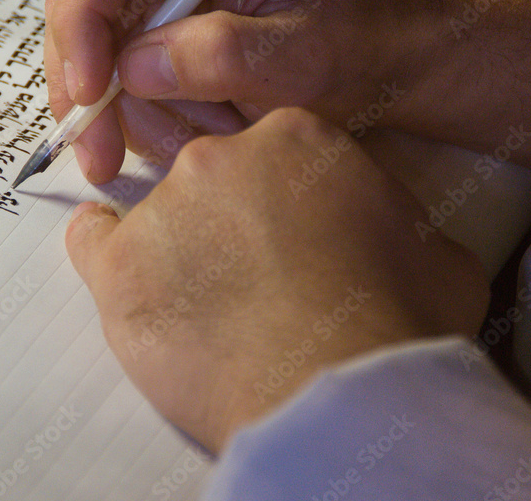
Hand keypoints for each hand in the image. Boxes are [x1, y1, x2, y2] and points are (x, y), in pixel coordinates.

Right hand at [44, 0, 443, 182]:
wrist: (387, 39)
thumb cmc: (361, 35)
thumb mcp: (303, 57)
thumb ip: (221, 57)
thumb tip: (134, 70)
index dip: (82, 29)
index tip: (89, 99)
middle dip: (96, 85)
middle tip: (103, 156)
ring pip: (99, 34)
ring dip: (139, 101)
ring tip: (213, 127)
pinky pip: (121, 47)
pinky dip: (149, 96)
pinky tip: (203, 115)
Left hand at [65, 108, 487, 452]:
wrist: (340, 393)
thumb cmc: (397, 323)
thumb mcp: (437, 252)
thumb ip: (398, 221)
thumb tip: (393, 234)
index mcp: (298, 136)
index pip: (276, 153)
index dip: (290, 200)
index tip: (295, 235)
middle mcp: (221, 155)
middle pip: (217, 180)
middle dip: (236, 223)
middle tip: (261, 279)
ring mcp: (165, 207)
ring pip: (161, 215)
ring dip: (183, 251)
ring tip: (216, 312)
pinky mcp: (120, 267)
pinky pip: (93, 240)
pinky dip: (106, 252)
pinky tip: (131, 277)